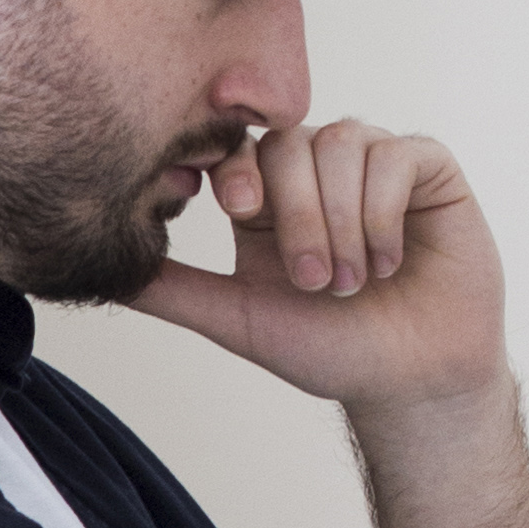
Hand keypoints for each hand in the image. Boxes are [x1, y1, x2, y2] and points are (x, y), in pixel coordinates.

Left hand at [127, 114, 510, 415]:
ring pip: (342, 144)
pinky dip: (386, 211)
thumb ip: (173, 289)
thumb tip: (101, 269)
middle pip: (289, 144)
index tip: (240, 212)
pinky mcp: (427, 168)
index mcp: (269, 195)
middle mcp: (319, 168)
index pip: (239, 148)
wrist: (411, 382)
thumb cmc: (330, 350)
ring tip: (354, 282)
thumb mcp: (239, 319)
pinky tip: (390, 259)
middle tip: (315, 284)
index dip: (238, 169)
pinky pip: (397, 155)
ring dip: (345, 222)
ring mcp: (374, 163)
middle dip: (300, 217)